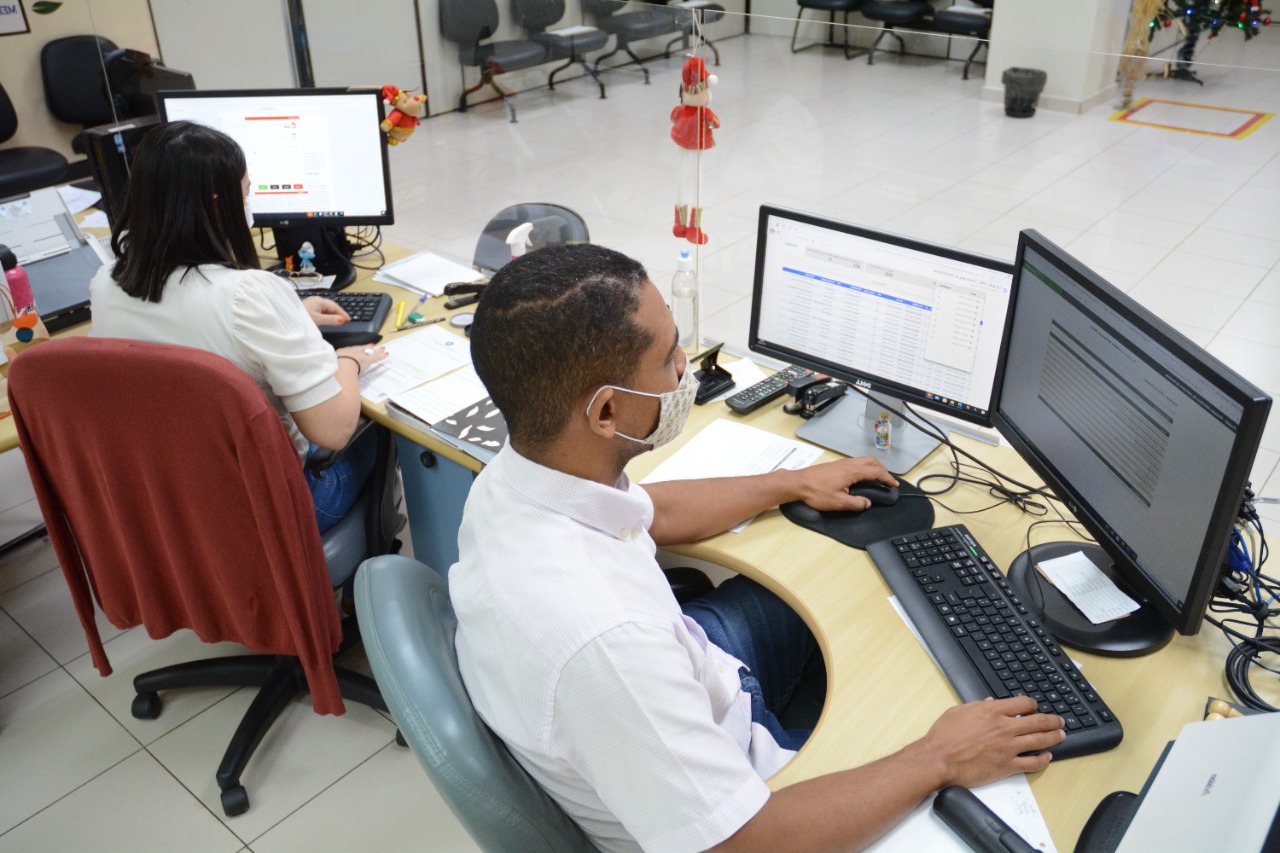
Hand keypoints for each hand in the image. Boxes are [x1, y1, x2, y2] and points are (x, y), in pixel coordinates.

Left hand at [302, 296, 349, 326]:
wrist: (287, 319)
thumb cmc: (302, 318)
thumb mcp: (318, 320)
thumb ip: (331, 320)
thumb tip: (343, 320)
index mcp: (319, 301)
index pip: (334, 306)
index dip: (342, 313)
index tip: (350, 319)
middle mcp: (316, 300)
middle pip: (330, 306)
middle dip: (338, 313)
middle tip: (345, 320)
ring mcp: (312, 303)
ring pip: (325, 308)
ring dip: (332, 314)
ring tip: (338, 320)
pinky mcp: (308, 308)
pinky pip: (320, 310)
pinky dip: (326, 315)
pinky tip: (328, 319)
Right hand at [335, 344, 387, 373]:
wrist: (341, 365)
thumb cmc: (334, 367)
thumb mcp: (331, 365)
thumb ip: (334, 367)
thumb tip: (331, 374)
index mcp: (342, 352)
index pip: (350, 350)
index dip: (356, 349)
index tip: (359, 348)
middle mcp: (351, 351)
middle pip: (361, 349)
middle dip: (367, 348)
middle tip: (371, 346)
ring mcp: (359, 355)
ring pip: (369, 352)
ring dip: (376, 351)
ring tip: (382, 348)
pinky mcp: (366, 360)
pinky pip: (375, 357)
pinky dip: (381, 356)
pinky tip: (386, 353)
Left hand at [788, 456, 898, 511]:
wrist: (797, 483)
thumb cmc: (817, 493)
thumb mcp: (838, 503)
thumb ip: (856, 503)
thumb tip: (868, 503)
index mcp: (852, 471)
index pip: (875, 472)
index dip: (887, 478)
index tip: (894, 485)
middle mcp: (848, 463)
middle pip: (871, 461)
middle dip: (883, 469)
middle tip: (888, 480)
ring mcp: (841, 462)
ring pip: (863, 460)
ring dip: (873, 467)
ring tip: (877, 478)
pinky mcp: (835, 465)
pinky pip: (855, 462)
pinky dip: (864, 467)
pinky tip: (861, 476)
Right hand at [919, 697, 1064, 787]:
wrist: (939, 759)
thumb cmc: (944, 735)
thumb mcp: (958, 711)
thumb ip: (977, 705)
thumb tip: (990, 701)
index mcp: (992, 711)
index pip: (1023, 703)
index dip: (1032, 704)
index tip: (1034, 707)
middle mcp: (1004, 727)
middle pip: (1037, 721)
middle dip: (1052, 720)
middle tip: (1059, 721)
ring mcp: (1008, 747)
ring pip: (1040, 741)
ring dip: (1054, 737)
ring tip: (1061, 735)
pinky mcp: (1007, 766)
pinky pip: (1032, 763)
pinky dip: (1043, 760)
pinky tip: (1047, 757)